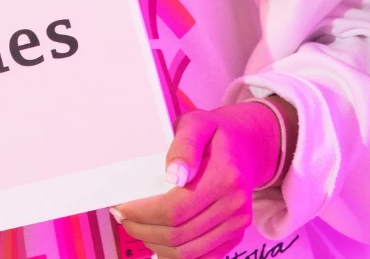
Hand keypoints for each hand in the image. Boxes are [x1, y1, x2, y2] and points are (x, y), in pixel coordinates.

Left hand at [112, 100, 294, 258]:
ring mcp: (238, 223)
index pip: (175, 209)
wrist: (247, 145)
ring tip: (137, 227)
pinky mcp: (235, 234)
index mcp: (225, 177)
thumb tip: (173, 175)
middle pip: (179, 235)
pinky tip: (158, 239)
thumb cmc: (215, 134)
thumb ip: (184, 146)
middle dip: (143, 230)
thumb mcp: (196, 124)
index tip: (121, 207)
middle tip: (123, 217)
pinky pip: (203, 258)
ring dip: (156, 244)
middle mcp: (235, 205)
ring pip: (188, 252)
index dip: (142, 213)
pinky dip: (176, 254)